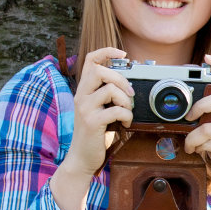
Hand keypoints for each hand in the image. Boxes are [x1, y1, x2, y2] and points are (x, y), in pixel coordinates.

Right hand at [64, 46, 133, 177]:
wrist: (82, 158)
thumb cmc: (95, 134)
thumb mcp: (98, 109)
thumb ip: (107, 96)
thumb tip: (128, 83)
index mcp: (84, 90)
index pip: (90, 60)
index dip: (106, 51)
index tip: (123, 54)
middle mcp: (81, 96)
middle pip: (100, 70)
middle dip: (121, 79)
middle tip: (129, 93)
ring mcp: (85, 108)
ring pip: (110, 89)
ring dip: (126, 100)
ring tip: (127, 111)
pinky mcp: (92, 122)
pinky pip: (115, 110)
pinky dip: (126, 115)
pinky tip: (126, 122)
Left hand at [183, 53, 210, 188]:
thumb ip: (210, 117)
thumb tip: (188, 112)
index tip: (207, 58)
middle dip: (199, 107)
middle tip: (189, 116)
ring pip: (206, 127)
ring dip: (192, 138)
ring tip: (190, 144)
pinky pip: (206, 143)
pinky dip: (197, 148)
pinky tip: (198, 151)